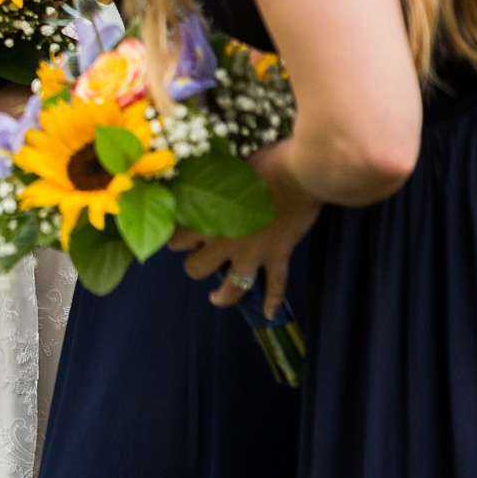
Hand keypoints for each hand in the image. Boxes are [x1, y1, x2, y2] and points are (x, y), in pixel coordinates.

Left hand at [168, 139, 320, 318]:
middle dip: (196, 265)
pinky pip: (275, 287)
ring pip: (230, 288)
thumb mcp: (224, 171)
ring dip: (223, 295)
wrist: (300, 173)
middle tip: (202, 257)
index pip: (175, 240)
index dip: (177, 239)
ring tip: (217, 296)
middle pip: (195, 269)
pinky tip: (267, 313)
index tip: (182, 234)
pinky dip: (273, 302)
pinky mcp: (278, 257)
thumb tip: (195, 182)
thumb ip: (209, 187)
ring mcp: (252, 254)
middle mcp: (224, 242)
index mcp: (206, 219)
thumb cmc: (262, 164)